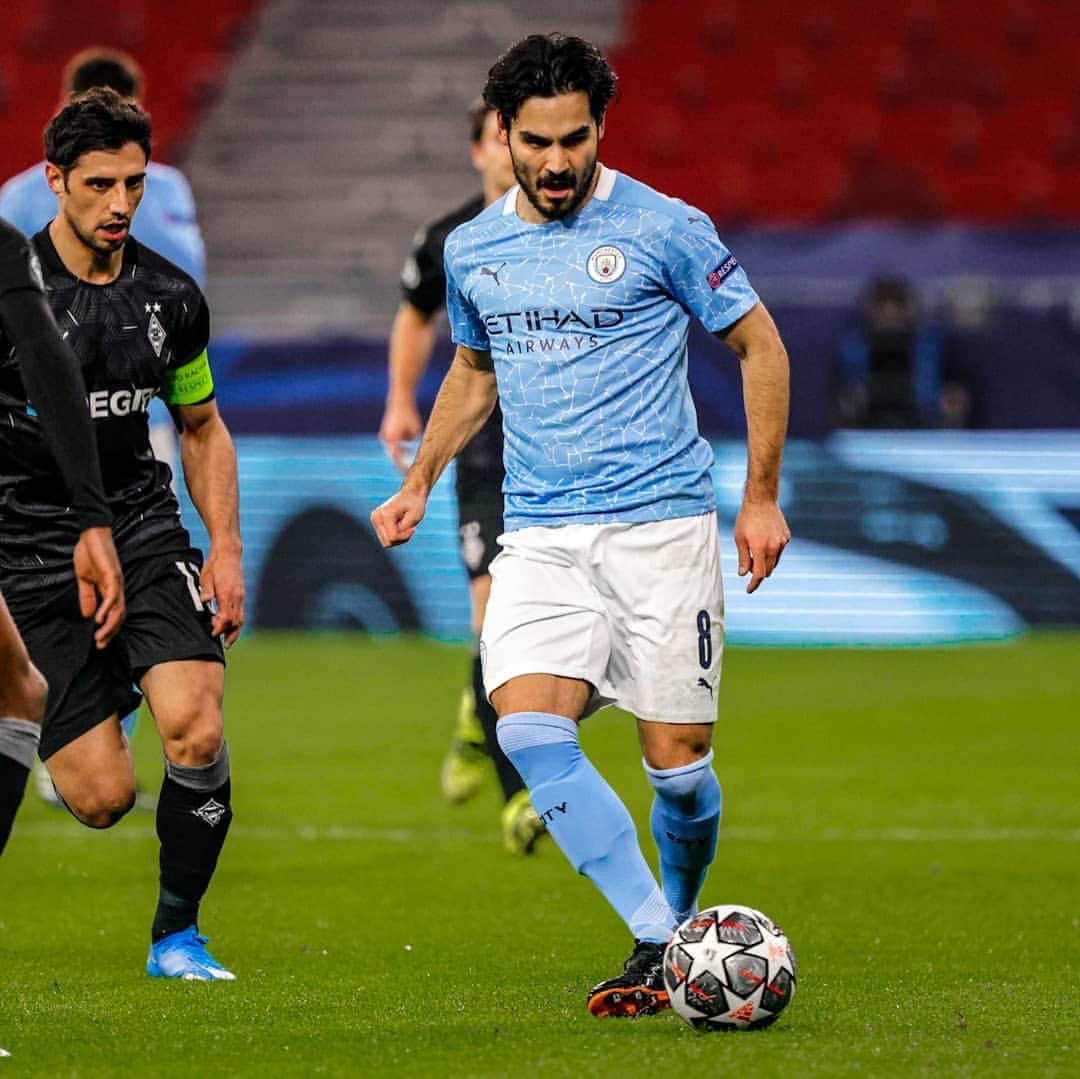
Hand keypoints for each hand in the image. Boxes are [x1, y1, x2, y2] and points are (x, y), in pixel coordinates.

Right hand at [72, 526, 124, 647]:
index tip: (100, 642)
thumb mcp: (84, 579)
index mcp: (111, 589)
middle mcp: (117, 588)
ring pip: (117, 608)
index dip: (108, 628)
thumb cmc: (89, 554)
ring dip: (109, 625)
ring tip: (100, 637)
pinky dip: (106, 608)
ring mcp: (116, 582)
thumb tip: (88, 615)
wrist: (91, 534)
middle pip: (119, 615)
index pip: (113, 614)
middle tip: (101, 645)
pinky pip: (112, 595)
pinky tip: (98, 619)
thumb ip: (87, 596)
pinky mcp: (112, 575)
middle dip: (111, 632)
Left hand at [200, 545, 244, 647]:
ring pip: (241, 618)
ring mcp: (241, 596)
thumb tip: (204, 602)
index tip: (213, 634)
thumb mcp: (206, 577)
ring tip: (229, 641)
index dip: (220, 628)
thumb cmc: (215, 565)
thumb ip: (206, 591)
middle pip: (237, 621)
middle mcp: (237, 596)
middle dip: (230, 634)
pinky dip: (237, 622)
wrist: (228, 553)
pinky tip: (230, 626)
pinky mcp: (241, 594)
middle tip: (223, 644)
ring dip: (235, 631)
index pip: (227, 617)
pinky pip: (241, 612)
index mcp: (228, 593)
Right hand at [370, 486, 427, 547]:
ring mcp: (374, 520)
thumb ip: (403, 531)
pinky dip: (395, 536)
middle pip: (388, 542)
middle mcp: (376, 517)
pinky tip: (401, 526)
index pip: (393, 538)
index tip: (413, 528)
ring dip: (398, 538)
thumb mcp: (414, 518)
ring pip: (386, 542)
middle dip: (401, 539)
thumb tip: (391, 540)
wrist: (411, 493)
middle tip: (410, 528)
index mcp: (385, 515)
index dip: (405, 536)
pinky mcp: (376, 522)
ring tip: (406, 527)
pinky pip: (386, 539)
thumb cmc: (415, 504)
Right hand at [378, 397, 422, 473]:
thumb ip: (411, 440)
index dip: (402, 466)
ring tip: (407, 454)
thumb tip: (406, 444)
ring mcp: (384, 435)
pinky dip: (397, 445)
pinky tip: (403, 439)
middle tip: (407, 470)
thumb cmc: (409, 415)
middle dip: (400, 461)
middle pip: (394, 455)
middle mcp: (386, 438)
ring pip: (393, 448)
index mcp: (393, 439)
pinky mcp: (385, 432)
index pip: (397, 458)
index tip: (407, 472)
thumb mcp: (416, 430)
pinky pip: (392, 442)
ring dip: (400, 451)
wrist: (399, 402)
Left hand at [733, 499, 790, 593]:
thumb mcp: (739, 538)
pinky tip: (764, 541)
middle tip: (748, 566)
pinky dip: (772, 552)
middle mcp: (774, 547)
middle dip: (758, 573)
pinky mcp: (787, 536)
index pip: (759, 574)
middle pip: (767, 570)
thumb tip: (743, 574)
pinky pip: (779, 551)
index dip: (753, 584)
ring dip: (765, 563)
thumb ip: (743, 558)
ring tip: (755, 551)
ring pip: (774, 562)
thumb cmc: (746, 519)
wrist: (761, 501)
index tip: (748, 590)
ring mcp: (783, 542)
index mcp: (760, 549)